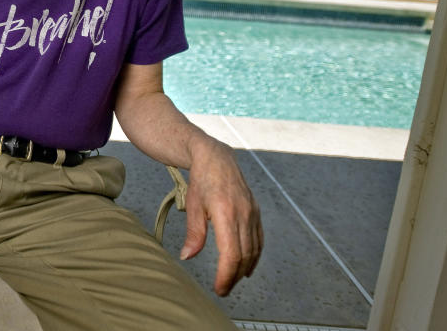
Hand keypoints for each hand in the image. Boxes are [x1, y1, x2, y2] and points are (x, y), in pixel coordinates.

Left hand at [179, 134, 262, 295]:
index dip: (226, 275)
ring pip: (254, 250)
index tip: (219, 288)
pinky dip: (254, 256)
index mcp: (227, 213)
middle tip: (222, 290)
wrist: (216, 157)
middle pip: (244, 255)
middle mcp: (244, 214)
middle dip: (234, 277)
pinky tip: (247, 267)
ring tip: (231, 281)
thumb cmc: (201, 180)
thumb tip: (187, 257)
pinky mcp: (255, 212)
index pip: (231, 253)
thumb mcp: (193, 205)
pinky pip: (259, 240)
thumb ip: (194, 233)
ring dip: (244, 269)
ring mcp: (252, 213)